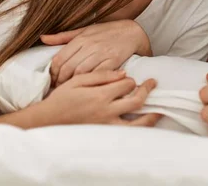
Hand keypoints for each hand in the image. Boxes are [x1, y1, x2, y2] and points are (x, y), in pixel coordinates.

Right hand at [40, 70, 160, 125]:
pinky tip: (145, 125)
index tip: (130, 78)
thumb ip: (101, 76)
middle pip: (136, 101)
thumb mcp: (78, 80)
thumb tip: (124, 73)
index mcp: (100, 95)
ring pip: (137, 124)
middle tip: (152, 83)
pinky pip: (128, 134)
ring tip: (160, 111)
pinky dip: (139, 130)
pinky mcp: (105, 134)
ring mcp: (107, 125)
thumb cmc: (62, 99)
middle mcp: (107, 111)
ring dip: (151, 116)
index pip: (126, 85)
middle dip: (146, 90)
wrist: (47, 120)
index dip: (131, 80)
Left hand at [41, 20, 151, 85]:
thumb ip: (63, 36)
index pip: (59, 58)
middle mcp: (90, 45)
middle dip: (61, 80)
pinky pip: (97, 75)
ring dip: (73, 83)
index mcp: (81, 38)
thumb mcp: (84, 30)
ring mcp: (102, 53)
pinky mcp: (113, 61)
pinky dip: (90, 82)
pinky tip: (87, 86)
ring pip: (80, 73)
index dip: (53, 72)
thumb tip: (42, 38)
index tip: (53, 79)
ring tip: (71, 88)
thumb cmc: (107, 32)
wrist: (132, 32)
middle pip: (68, 68)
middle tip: (60, 87)